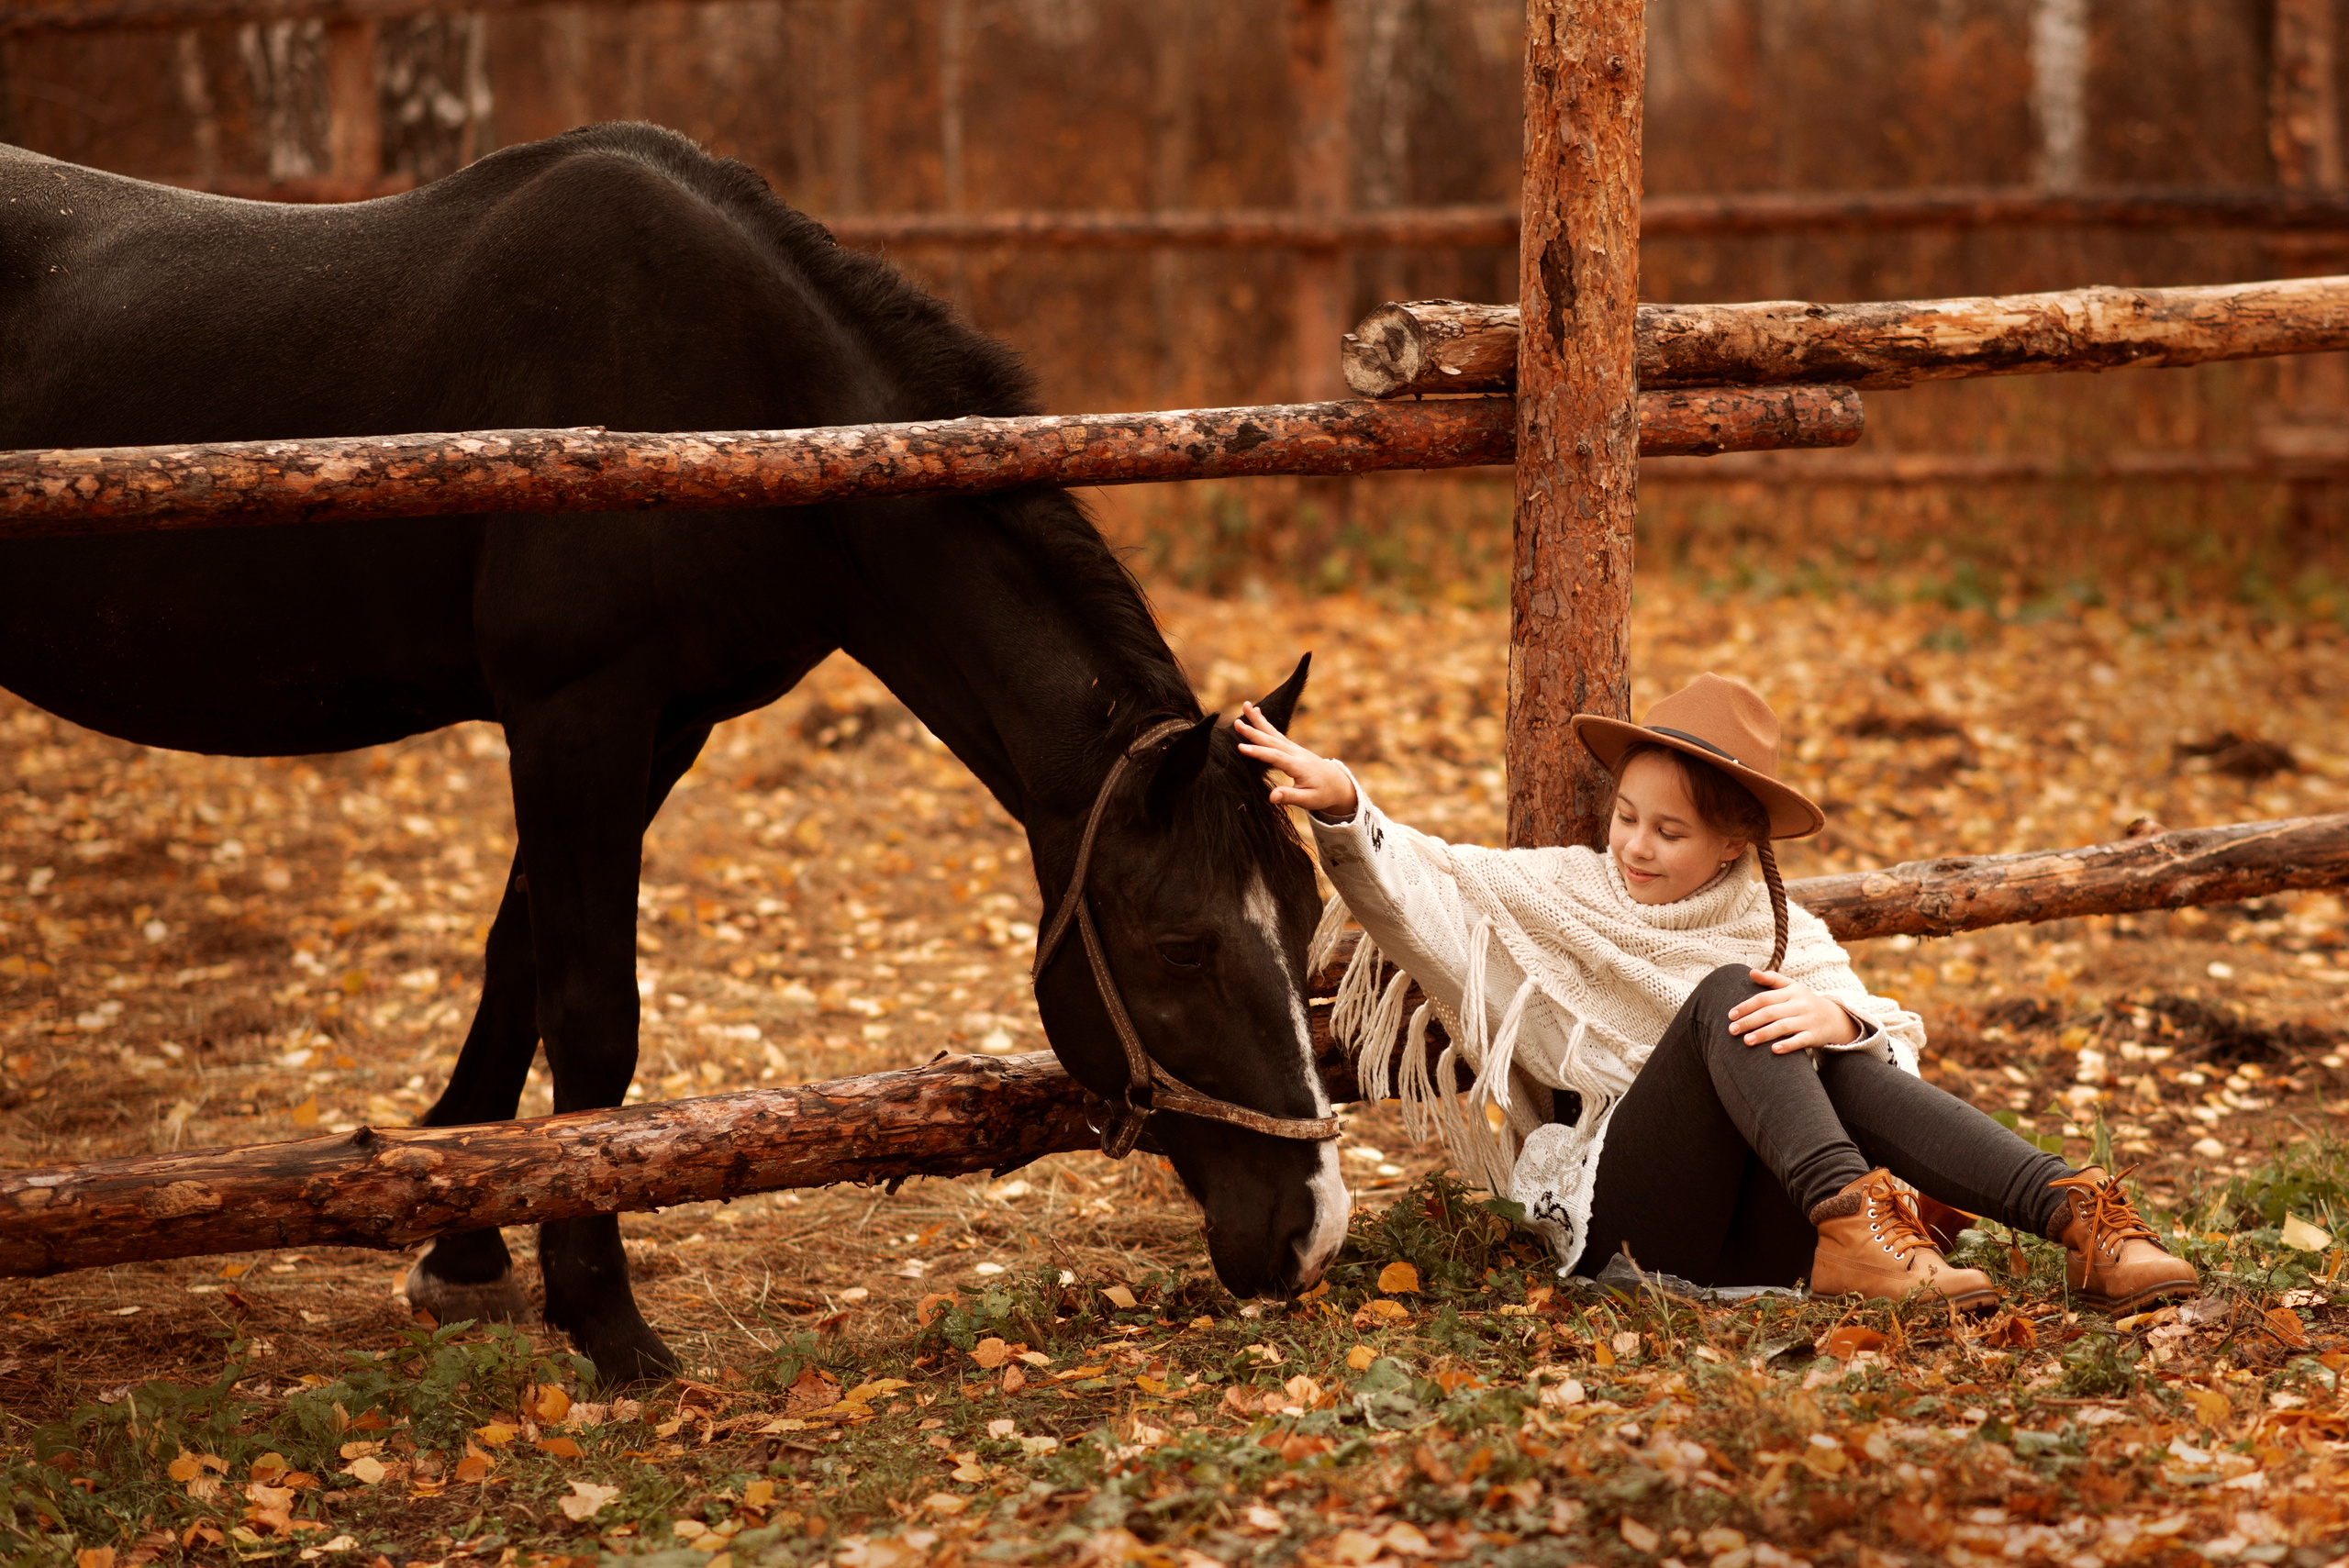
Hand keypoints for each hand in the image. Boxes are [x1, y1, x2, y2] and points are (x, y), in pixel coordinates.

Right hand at [1234, 702, 1359, 817]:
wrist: (1338, 784)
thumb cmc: (1323, 794)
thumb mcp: (1308, 800)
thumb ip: (1289, 797)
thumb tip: (1271, 797)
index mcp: (1298, 766)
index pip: (1275, 757)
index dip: (1258, 752)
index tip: (1241, 747)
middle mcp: (1296, 753)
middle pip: (1272, 740)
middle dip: (1254, 731)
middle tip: (1236, 723)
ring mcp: (1295, 748)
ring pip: (1274, 732)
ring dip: (1258, 720)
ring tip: (1245, 706)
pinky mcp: (1293, 748)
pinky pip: (1277, 733)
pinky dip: (1266, 723)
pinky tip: (1257, 713)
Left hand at [1728, 971, 1859, 1053]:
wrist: (1835, 1018)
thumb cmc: (1805, 1002)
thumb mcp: (1792, 987)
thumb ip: (1771, 979)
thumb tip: (1751, 972)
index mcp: (1791, 992)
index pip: (1764, 998)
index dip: (1746, 1006)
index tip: (1731, 1015)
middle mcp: (1799, 1005)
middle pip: (1771, 1012)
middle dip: (1750, 1021)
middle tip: (1732, 1030)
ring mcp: (1808, 1020)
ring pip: (1783, 1027)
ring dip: (1764, 1034)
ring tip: (1746, 1041)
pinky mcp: (1815, 1035)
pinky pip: (1800, 1040)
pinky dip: (1788, 1045)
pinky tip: (1773, 1050)